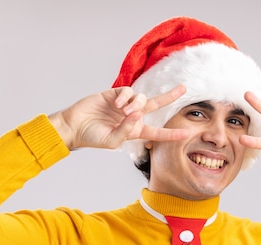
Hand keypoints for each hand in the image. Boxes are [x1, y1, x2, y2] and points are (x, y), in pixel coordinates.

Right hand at [49, 85, 188, 150]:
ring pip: (142, 98)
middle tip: (184, 88)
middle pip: (156, 105)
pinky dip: (125, 97)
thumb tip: (137, 114)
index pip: (157, 133)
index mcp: (134, 132)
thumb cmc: (92, 137)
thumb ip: (126, 130)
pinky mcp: (115, 94)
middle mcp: (132, 117)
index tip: (187, 134)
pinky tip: (116, 104)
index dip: (171, 134)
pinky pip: (128, 91)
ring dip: (135, 103)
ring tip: (122, 111)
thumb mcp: (111, 141)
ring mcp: (124, 105)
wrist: (74, 125)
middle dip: (170, 96)